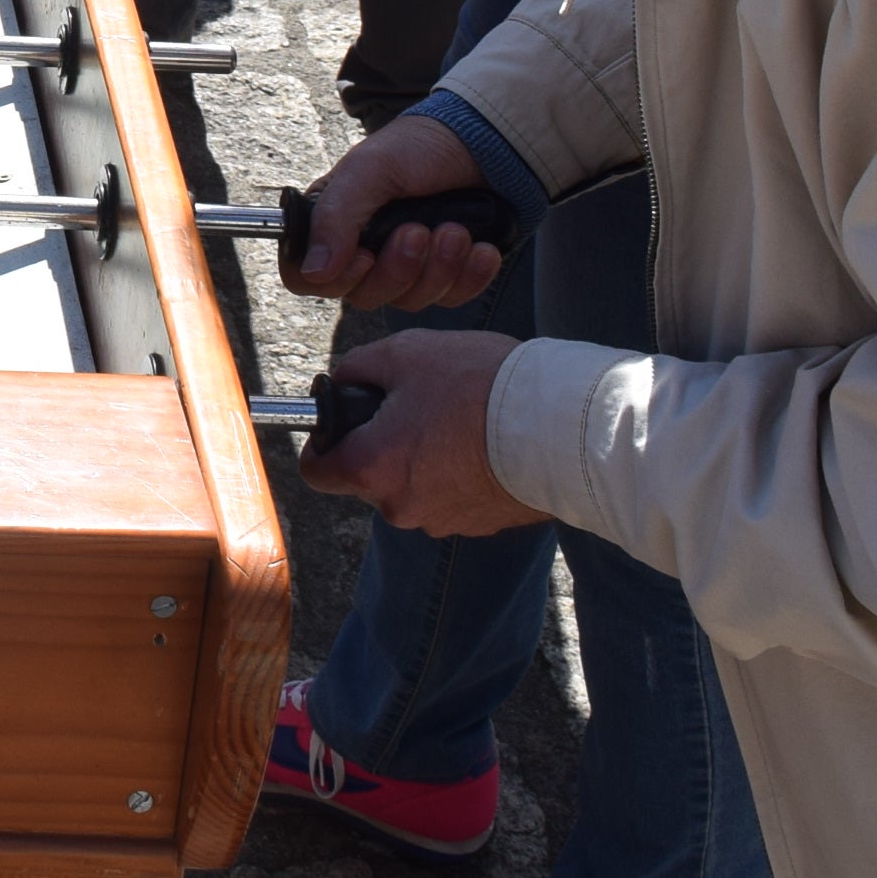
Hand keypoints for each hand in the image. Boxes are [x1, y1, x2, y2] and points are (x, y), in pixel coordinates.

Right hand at [279, 111, 512, 307]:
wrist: (487, 144)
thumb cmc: (420, 146)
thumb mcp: (372, 168)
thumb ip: (337, 216)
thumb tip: (314, 270)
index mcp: (334, 223)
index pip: (306, 276)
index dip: (331, 280)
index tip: (364, 258)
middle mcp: (365, 250)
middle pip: (363, 295)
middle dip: (398, 268)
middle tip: (419, 231)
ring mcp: (408, 266)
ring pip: (409, 301)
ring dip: (438, 268)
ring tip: (457, 231)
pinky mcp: (447, 275)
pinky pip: (451, 299)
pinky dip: (469, 277)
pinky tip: (482, 250)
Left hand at [301, 329, 539, 533]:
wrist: (561, 425)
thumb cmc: (477, 384)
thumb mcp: (405, 353)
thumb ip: (357, 367)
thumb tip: (342, 380)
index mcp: (370, 469)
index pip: (315, 470)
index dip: (322, 440)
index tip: (343, 418)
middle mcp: (399, 507)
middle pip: (368, 476)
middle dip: (381, 442)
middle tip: (416, 403)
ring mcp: (443, 521)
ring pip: (412, 485)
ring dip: (422, 457)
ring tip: (457, 416)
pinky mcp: (481, 524)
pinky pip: (452, 495)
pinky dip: (457, 471)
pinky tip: (482, 438)